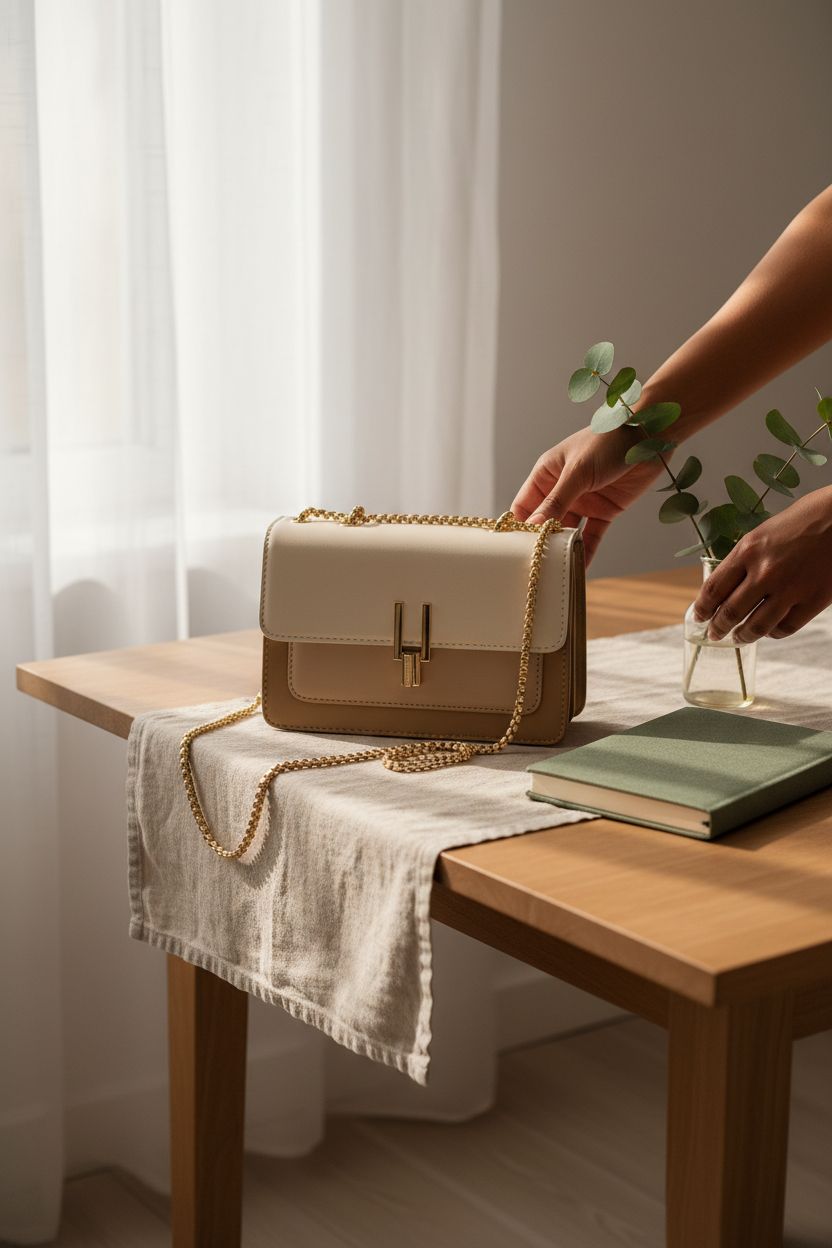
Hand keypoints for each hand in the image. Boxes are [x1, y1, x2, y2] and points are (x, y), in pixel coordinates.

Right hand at [511, 426, 665, 562]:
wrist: (650, 436)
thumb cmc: (608, 441)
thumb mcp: (578, 472)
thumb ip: (556, 501)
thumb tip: (534, 526)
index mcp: (547, 474)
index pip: (524, 505)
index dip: (518, 526)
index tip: (511, 550)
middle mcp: (562, 489)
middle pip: (544, 521)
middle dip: (540, 541)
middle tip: (535, 565)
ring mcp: (583, 501)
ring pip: (567, 531)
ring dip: (563, 548)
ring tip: (557, 570)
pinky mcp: (604, 510)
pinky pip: (591, 535)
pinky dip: (586, 550)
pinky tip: (580, 567)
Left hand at [693, 486, 831, 642]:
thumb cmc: (805, 519)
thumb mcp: (764, 532)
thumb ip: (745, 559)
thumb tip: (727, 586)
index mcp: (747, 550)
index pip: (714, 589)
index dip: (702, 608)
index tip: (698, 617)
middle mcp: (764, 572)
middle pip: (730, 612)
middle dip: (717, 628)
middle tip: (713, 634)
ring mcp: (789, 589)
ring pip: (756, 626)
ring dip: (743, 636)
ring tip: (738, 638)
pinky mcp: (813, 600)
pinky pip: (785, 627)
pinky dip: (773, 633)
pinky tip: (769, 631)